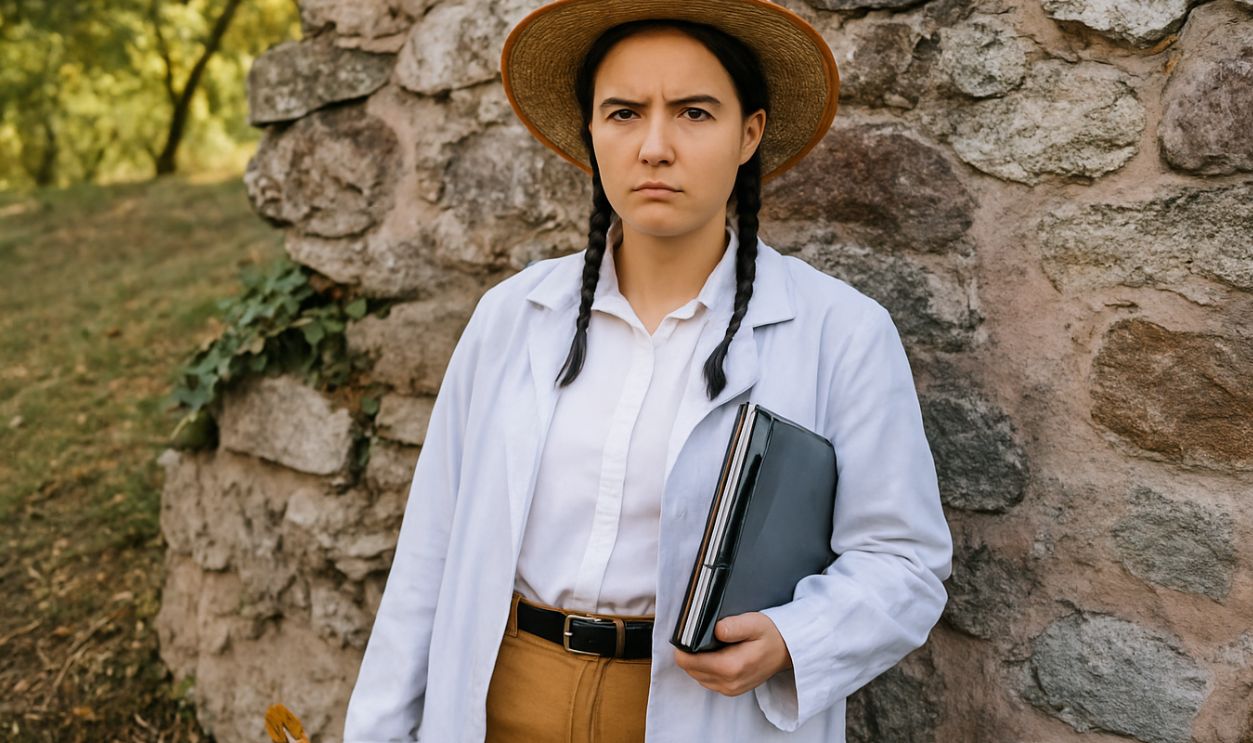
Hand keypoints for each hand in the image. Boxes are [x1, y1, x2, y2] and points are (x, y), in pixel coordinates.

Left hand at [673, 611, 792, 695]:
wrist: (787, 652)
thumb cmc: (770, 635)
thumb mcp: (754, 623)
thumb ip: (734, 626)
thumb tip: (716, 629)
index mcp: (730, 667)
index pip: (687, 661)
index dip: (683, 646)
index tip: (688, 633)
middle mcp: (727, 683)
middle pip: (689, 668)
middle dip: (690, 652)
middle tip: (701, 636)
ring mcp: (728, 689)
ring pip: (696, 674)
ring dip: (698, 660)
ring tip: (712, 645)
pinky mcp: (729, 691)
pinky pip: (706, 679)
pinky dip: (706, 667)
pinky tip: (718, 655)